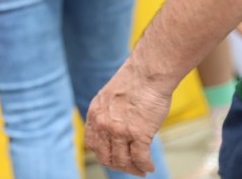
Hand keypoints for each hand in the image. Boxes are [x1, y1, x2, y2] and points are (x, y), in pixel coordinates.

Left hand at [85, 61, 172, 176]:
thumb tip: (116, 126)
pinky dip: (145, 166)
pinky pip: (139, 159)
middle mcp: (103, 125)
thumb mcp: (110, 96)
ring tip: (141, 170)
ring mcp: (119, 131)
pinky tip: (150, 167)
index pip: (92, 144)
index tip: (113, 157)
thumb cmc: (135, 80)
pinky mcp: (138, 134)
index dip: (103, 154)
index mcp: (95, 114)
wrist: (148, 72)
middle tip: (129, 167)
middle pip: (105, 157)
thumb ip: (108, 112)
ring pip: (122, 161)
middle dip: (118, 166)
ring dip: (133, 169)